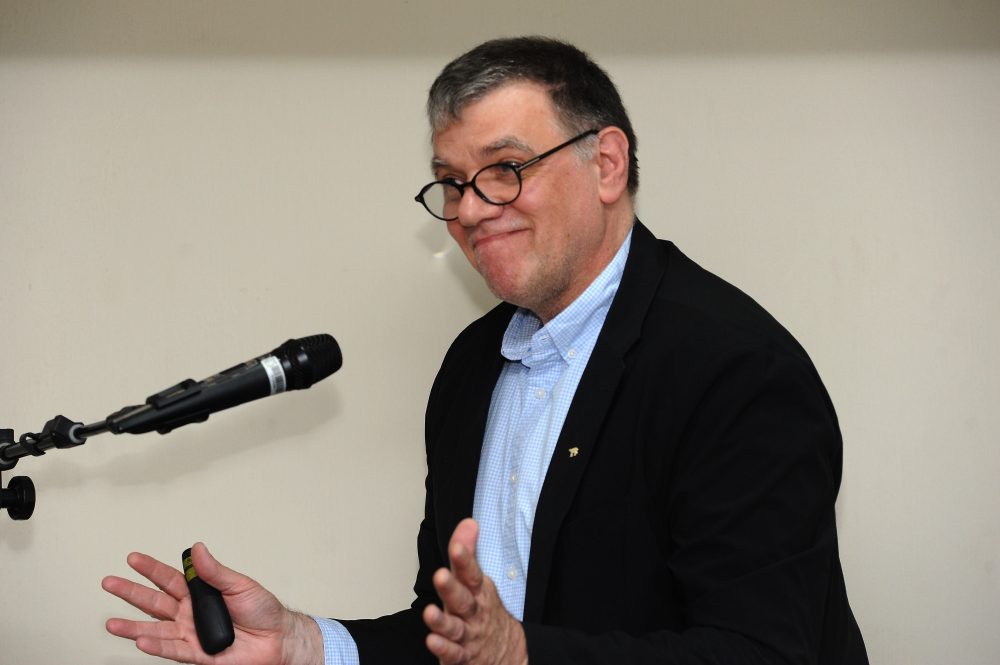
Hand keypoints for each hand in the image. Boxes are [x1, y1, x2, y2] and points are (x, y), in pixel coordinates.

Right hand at [102, 542, 322, 664]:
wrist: (277, 639)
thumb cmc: (262, 610)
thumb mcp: (240, 585)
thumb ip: (215, 571)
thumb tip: (198, 549)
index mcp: (200, 592)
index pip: (170, 578)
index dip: (151, 569)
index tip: (133, 558)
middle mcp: (190, 613)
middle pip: (155, 602)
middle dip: (131, 593)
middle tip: (109, 583)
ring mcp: (191, 634)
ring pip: (156, 630)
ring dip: (134, 627)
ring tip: (112, 623)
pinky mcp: (198, 654)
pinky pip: (173, 650)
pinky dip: (156, 646)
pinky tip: (140, 641)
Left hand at [422, 519, 527, 664]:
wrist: (509, 652)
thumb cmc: (485, 611)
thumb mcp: (478, 581)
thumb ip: (468, 553)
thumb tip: (467, 522)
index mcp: (478, 591)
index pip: (471, 573)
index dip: (464, 559)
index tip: (456, 546)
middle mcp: (474, 612)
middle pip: (463, 599)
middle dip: (451, 588)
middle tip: (440, 575)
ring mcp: (469, 635)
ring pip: (455, 628)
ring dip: (442, 621)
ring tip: (429, 612)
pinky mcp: (462, 656)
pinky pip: (453, 653)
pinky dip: (443, 648)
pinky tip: (431, 640)